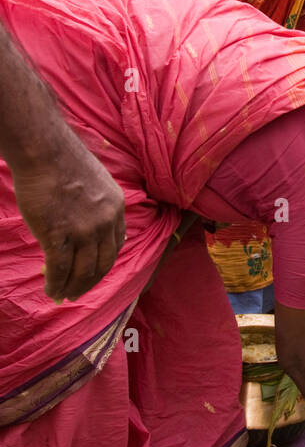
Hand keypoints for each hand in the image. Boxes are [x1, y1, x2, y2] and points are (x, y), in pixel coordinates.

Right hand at [12, 133, 125, 301]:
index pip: (115, 246)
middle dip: (89, 283)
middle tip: (76, 292)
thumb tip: (95, 227)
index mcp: (116, 208)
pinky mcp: (58, 234)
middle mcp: (104, 222)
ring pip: (81, 271)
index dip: (103, 264)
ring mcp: (82, 230)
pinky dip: (55, 283)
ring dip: (71, 287)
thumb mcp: (98, 181)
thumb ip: (100, 205)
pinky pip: (59, 269)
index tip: (93, 273)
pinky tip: (50, 290)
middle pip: (101, 264)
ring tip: (61, 295)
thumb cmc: (64, 161)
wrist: (45, 151)